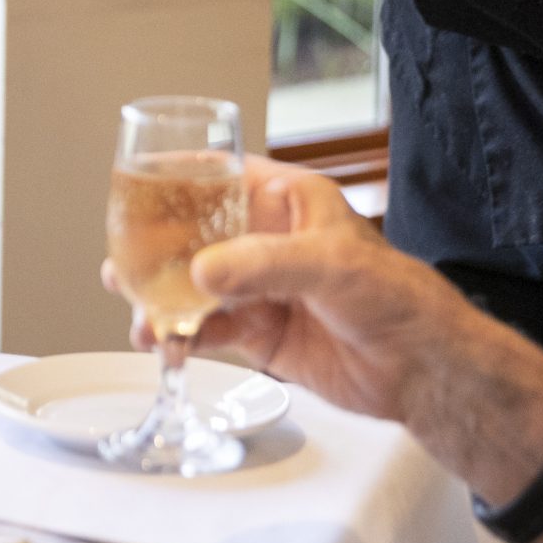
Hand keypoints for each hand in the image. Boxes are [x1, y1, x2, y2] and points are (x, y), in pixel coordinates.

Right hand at [114, 159, 478, 424]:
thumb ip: (265, 265)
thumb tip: (203, 271)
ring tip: (135, 312)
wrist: (422, 369)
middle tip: (121, 261)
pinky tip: (164, 344)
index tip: (135, 178)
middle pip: (195, 234)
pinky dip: (181, 336)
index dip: (179, 174)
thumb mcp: (331, 265)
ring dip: (161, 298)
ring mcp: (260, 289)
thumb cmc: (397, 297)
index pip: (223, 175)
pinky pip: (208, 329)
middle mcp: (267, 241)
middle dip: (155, 248)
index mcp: (288, 202)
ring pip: (194, 286)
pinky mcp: (260, 334)